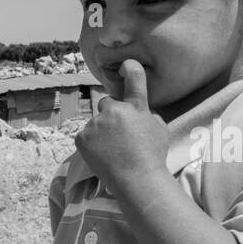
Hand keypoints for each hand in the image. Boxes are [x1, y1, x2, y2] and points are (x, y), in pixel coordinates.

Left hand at [75, 59, 168, 189]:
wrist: (137, 179)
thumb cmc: (153, 157)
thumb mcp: (160, 129)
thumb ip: (147, 115)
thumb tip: (139, 113)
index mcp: (136, 107)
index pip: (134, 79)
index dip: (130, 69)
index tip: (126, 64)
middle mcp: (114, 110)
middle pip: (107, 104)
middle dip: (111, 115)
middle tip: (119, 135)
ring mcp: (96, 123)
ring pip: (96, 123)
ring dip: (101, 132)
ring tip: (113, 151)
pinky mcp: (82, 138)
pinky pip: (85, 136)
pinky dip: (91, 144)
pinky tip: (103, 156)